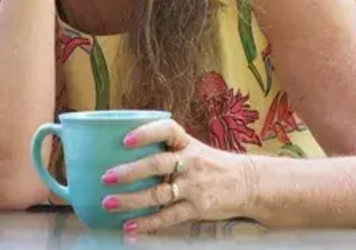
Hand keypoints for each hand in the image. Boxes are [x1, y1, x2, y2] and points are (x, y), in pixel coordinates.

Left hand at [100, 119, 254, 235]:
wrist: (249, 184)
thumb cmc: (214, 165)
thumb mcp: (194, 149)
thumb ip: (168, 150)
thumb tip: (126, 151)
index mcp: (188, 143)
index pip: (167, 130)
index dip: (145, 133)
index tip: (125, 139)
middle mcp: (191, 162)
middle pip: (158, 164)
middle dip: (130, 171)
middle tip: (106, 177)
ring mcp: (195, 187)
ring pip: (159, 194)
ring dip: (131, 200)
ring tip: (109, 203)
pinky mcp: (197, 208)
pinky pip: (169, 217)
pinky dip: (148, 224)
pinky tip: (130, 227)